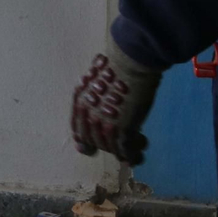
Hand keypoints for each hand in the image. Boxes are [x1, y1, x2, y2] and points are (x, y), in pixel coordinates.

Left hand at [71, 39, 163, 165]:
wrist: (131, 61)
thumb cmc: (119, 64)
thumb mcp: (100, 79)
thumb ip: (98, 91)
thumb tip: (104, 92)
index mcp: (80, 99)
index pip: (77, 129)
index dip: (84, 142)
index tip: (91, 150)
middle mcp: (88, 113)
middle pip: (94, 140)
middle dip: (109, 146)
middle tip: (125, 143)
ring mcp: (103, 122)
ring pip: (111, 147)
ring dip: (124, 150)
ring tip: (140, 142)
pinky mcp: (121, 129)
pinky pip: (125, 150)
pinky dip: (132, 155)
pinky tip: (139, 153)